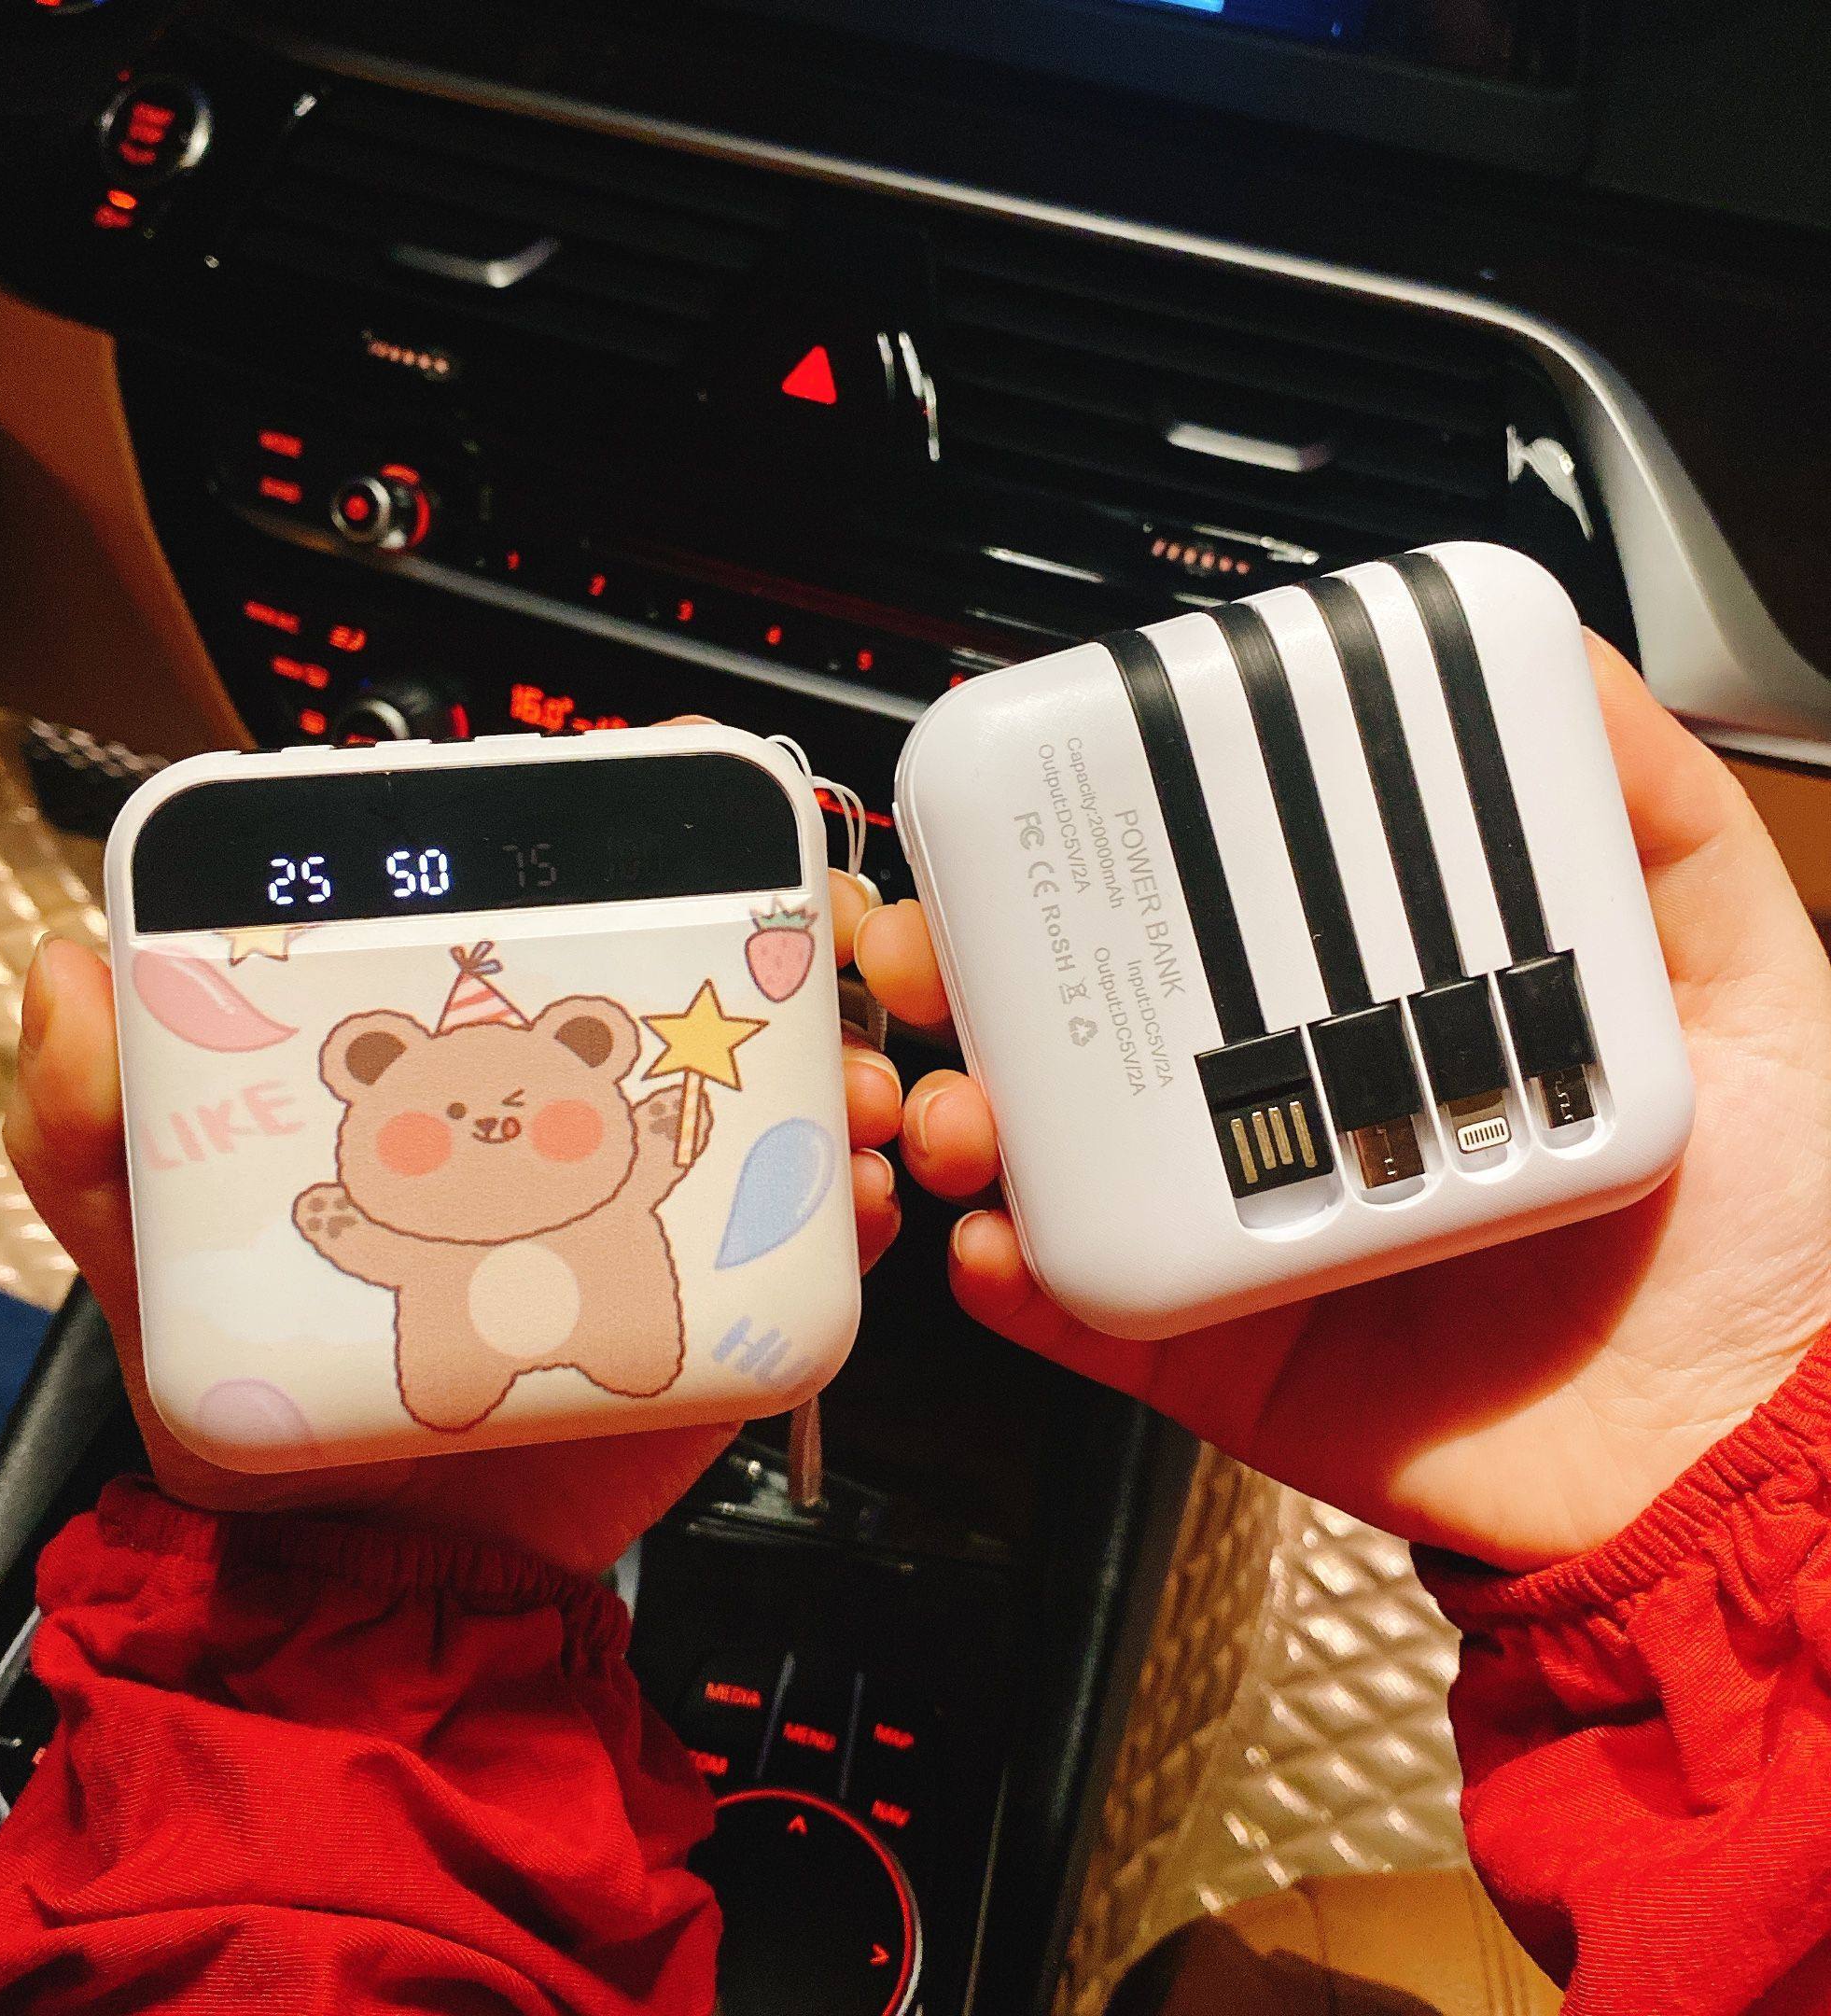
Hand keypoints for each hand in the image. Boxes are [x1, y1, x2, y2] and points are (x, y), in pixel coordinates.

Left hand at [4, 870, 901, 1576]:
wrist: (387, 1584)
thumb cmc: (274, 1422)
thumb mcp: (159, 1262)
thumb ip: (94, 1130)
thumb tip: (69, 971)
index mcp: (449, 1075)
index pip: (524, 910)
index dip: (594, 824)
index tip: (641, 780)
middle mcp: (562, 1115)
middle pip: (693, 972)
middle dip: (776, 924)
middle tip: (807, 921)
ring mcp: (651, 1199)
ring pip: (779, 1084)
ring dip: (841, 1054)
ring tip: (850, 1085)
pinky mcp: (716, 1293)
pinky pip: (815, 1227)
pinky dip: (863, 1199)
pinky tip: (870, 1195)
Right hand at [857, 637, 1830, 1570]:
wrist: (1747, 1462)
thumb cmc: (1764, 1243)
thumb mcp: (1746, 989)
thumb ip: (1666, 833)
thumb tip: (1576, 673)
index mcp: (1381, 1011)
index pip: (1221, 907)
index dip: (1110, 849)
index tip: (1052, 796)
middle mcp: (1296, 1103)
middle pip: (1101, 1019)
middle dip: (983, 971)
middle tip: (939, 936)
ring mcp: (1248, 1230)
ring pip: (1064, 1156)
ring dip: (969, 1115)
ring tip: (964, 1103)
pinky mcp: (1226, 1353)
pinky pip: (1090, 1312)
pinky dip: (1017, 1277)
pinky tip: (993, 1236)